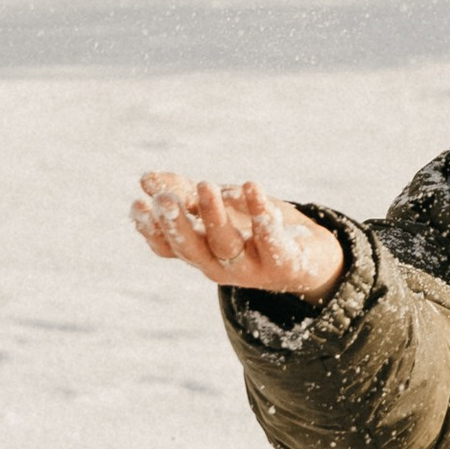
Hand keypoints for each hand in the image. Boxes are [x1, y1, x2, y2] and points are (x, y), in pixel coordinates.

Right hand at [132, 172, 345, 302]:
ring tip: (206, 185)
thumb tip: (146, 179)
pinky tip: (250, 187)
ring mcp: (250, 268)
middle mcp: (219, 265)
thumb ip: (185, 194)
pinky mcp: (282, 264)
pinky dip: (260, 213)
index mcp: (201, 252)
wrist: (311, 260)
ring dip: (214, 216)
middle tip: (164, 199)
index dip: (151, 228)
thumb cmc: (255, 231)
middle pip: (191, 249)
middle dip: (176, 225)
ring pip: (226, 245)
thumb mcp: (219, 208)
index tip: (138, 204)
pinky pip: (269, 241)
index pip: (168, 246)